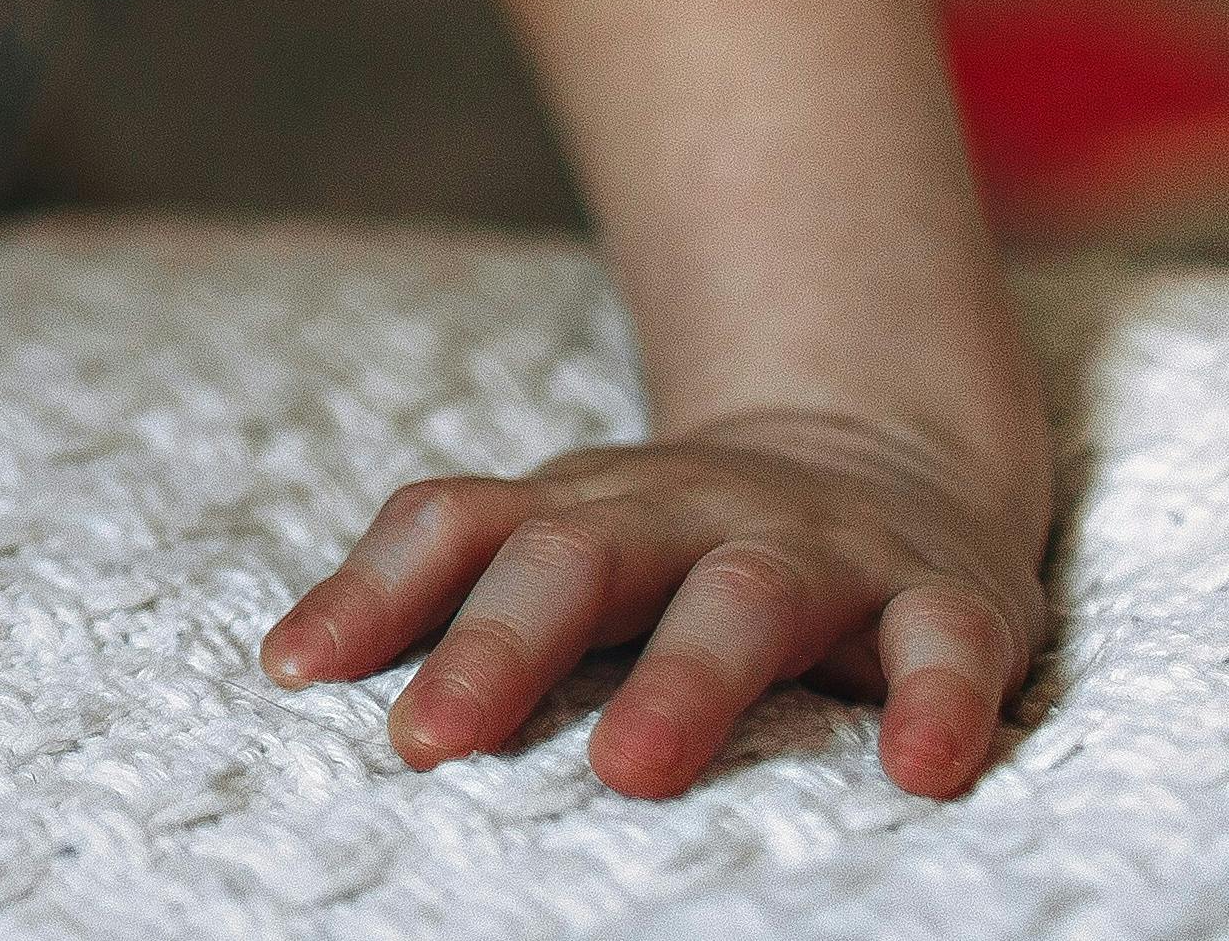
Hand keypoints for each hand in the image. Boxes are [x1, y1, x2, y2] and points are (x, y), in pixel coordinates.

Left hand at [259, 411, 1050, 799]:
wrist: (887, 457)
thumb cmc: (679, 539)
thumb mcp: (559, 539)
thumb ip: (436, 588)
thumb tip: (285, 663)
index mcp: (580, 509)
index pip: (458, 527)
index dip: (372, 594)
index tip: (294, 675)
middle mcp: (686, 515)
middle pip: (579, 560)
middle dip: (499, 648)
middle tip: (426, 742)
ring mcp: (817, 552)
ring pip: (742, 600)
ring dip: (683, 683)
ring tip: (626, 771)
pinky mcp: (942, 598)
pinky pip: (943, 646)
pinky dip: (937, 701)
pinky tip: (922, 769)